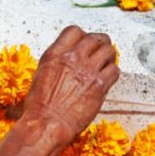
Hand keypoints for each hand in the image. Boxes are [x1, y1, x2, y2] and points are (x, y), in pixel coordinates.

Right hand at [21, 25, 118, 146]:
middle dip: (100, 43)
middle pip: (96, 38)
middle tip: (101, 51)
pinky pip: (115, 70)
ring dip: (109, 56)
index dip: (82, 36)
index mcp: (54, 54)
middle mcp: (72, 58)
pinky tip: (107, 79)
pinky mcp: (99, 85)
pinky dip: (113, 73)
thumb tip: (66, 59)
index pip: (74, 31)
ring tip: (106, 64)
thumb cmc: (39, 107)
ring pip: (109, 51)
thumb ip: (56, 62)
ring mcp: (87, 70)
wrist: (47, 124)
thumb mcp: (40, 75)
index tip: (84, 43)